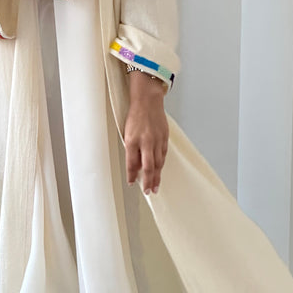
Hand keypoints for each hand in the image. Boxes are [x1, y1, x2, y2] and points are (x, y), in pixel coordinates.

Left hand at [124, 72, 168, 193]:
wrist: (147, 101)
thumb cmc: (135, 115)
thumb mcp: (127, 132)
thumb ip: (131, 149)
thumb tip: (134, 165)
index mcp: (132, 140)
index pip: (132, 163)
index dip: (132, 175)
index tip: (132, 183)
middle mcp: (145, 141)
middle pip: (148, 167)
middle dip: (148, 181)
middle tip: (148, 191)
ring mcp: (156, 140)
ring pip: (158, 163)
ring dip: (157, 176)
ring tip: (155, 187)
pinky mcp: (164, 137)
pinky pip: (163, 154)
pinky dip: (161, 164)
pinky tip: (160, 171)